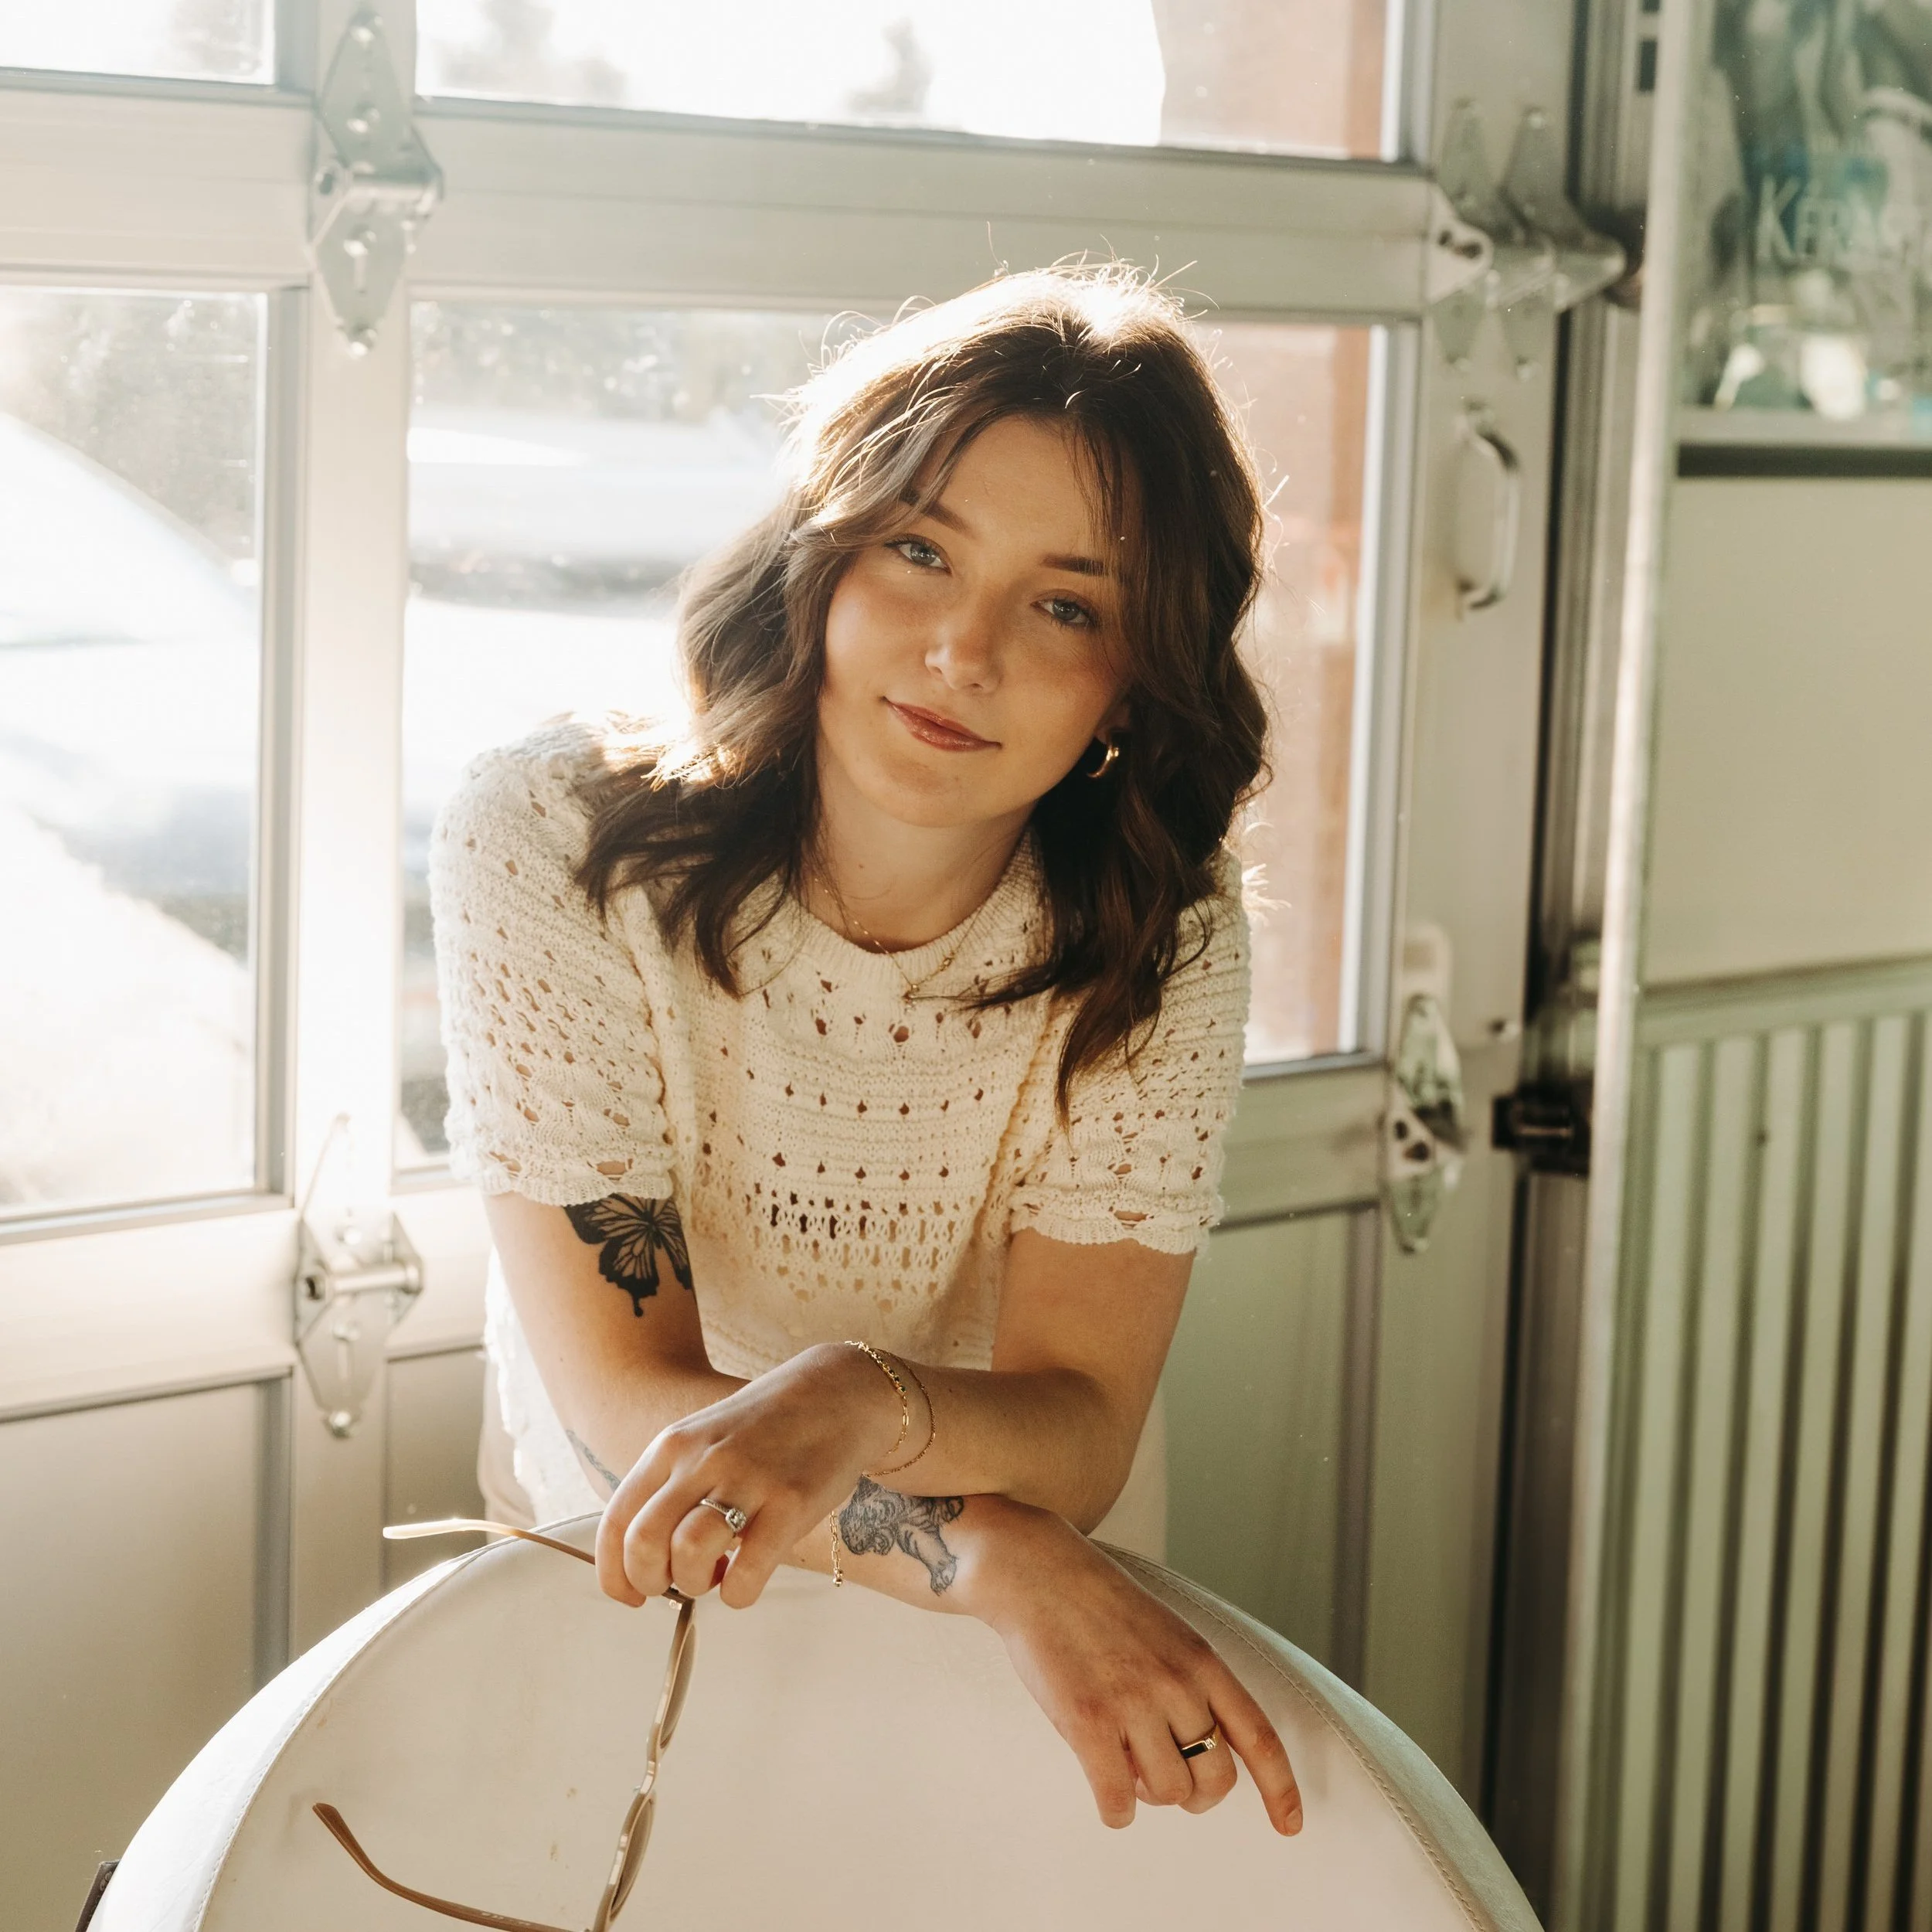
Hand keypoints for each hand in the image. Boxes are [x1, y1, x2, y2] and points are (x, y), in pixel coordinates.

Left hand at [594, 1342, 904, 1608]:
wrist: (836, 1393)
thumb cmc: (767, 1427)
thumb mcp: (704, 1440)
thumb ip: (674, 1487)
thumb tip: (651, 1558)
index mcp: (672, 1446)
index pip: (617, 1520)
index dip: (614, 1573)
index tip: (632, 1594)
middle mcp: (701, 1459)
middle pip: (643, 1541)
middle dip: (650, 1582)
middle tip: (675, 1585)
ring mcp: (747, 1478)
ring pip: (688, 1553)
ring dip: (694, 1584)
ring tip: (714, 1576)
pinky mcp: (791, 1501)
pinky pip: (746, 1573)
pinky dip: (737, 1594)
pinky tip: (746, 1580)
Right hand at [970, 1504, 1303, 1836]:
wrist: (1039, 1571)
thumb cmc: (1102, 1605)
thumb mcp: (1168, 1633)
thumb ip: (1194, 1685)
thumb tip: (1202, 1755)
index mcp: (1202, 1660)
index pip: (1259, 1737)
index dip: (1280, 1789)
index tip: (1291, 1827)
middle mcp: (1176, 1683)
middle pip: (1216, 1779)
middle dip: (1196, 1795)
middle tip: (1165, 1779)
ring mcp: (1133, 1703)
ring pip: (1170, 1794)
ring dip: (1150, 1795)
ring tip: (1126, 1763)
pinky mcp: (1088, 1721)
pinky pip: (1118, 1801)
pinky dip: (1116, 1811)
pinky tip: (1106, 1792)